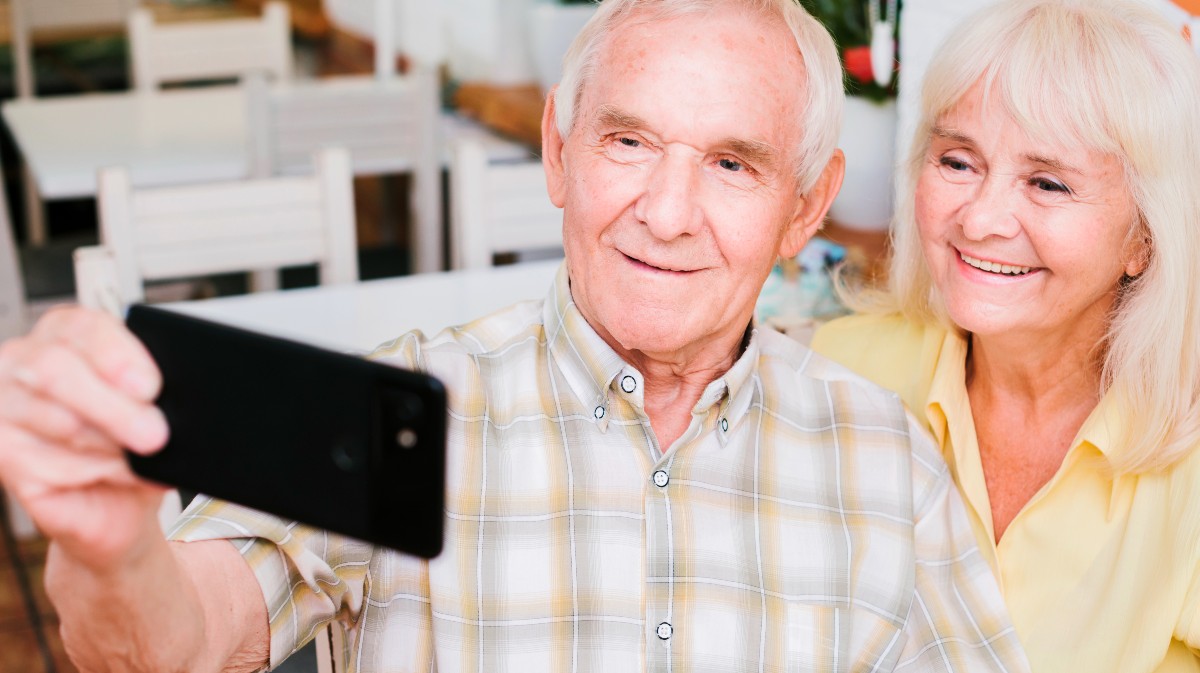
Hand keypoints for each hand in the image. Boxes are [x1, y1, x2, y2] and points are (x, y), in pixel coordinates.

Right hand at [0, 307, 169, 570]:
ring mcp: (5, 405)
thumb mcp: (154, 406)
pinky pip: (50, 461)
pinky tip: (117, 474)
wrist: (118, 498)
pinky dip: (96, 471)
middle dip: (115, 407)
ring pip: (62, 421)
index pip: (83, 327)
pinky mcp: (2, 452)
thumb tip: (171, 401)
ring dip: (114, 446)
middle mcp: (24, 360)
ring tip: (143, 458)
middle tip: (155, 433)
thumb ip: (154, 392)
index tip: (150, 386)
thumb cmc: (133, 440)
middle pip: (57, 371)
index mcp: (67, 332)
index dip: (117, 355)